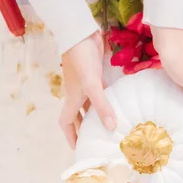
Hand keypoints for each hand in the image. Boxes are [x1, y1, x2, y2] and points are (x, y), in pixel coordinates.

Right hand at [60, 32, 116, 148]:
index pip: (66, 122)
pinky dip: (106, 99)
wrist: (80, 34)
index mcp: (72, 99)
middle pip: (78, 116)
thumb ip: (102, 106)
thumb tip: (111, 127)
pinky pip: (100, 92)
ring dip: (96, 114)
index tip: (77, 148)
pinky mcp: (95, 74)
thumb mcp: (92, 85)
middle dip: (83, 128)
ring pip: (89, 104)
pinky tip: (117, 103)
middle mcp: (77, 94)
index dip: (70, 136)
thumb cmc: (81, 60)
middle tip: (95, 139)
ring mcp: (86, 84)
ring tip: (108, 124)